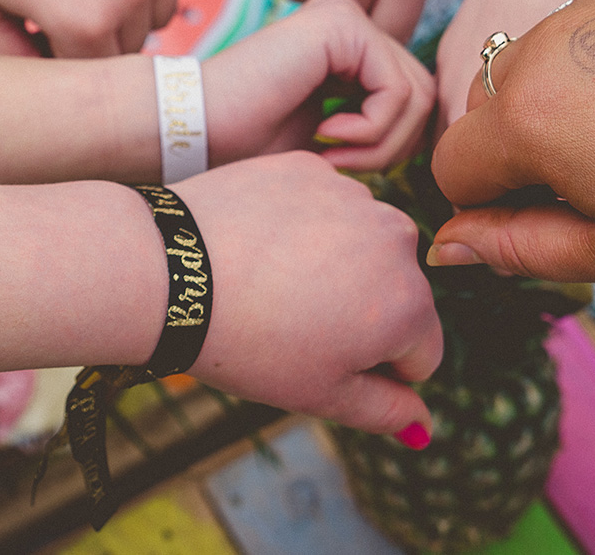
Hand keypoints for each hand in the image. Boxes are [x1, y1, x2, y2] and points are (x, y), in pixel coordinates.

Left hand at [176, 152, 442, 435]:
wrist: (170, 270)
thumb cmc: (246, 343)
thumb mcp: (320, 395)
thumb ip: (385, 413)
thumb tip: (424, 427)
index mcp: (410, 303)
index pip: (421, 354)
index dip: (375, 371)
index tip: (321, 361)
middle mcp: (400, 238)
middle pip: (397, 293)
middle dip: (362, 312)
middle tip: (292, 323)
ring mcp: (356, 196)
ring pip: (362, 244)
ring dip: (335, 264)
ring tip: (273, 282)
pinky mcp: (314, 168)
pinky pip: (324, 205)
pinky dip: (302, 224)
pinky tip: (261, 242)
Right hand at [203, 0, 434, 170]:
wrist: (194, 132)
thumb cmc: (250, 146)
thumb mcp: (335, 141)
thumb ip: (380, 126)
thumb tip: (435, 139)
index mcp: (348, 46)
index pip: (413, 95)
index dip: (397, 144)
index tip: (351, 169)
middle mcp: (351, 22)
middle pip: (423, 92)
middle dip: (393, 146)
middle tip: (343, 166)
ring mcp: (346, 16)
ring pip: (417, 93)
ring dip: (381, 144)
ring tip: (334, 156)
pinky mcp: (341, 24)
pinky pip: (396, 89)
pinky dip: (372, 130)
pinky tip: (328, 137)